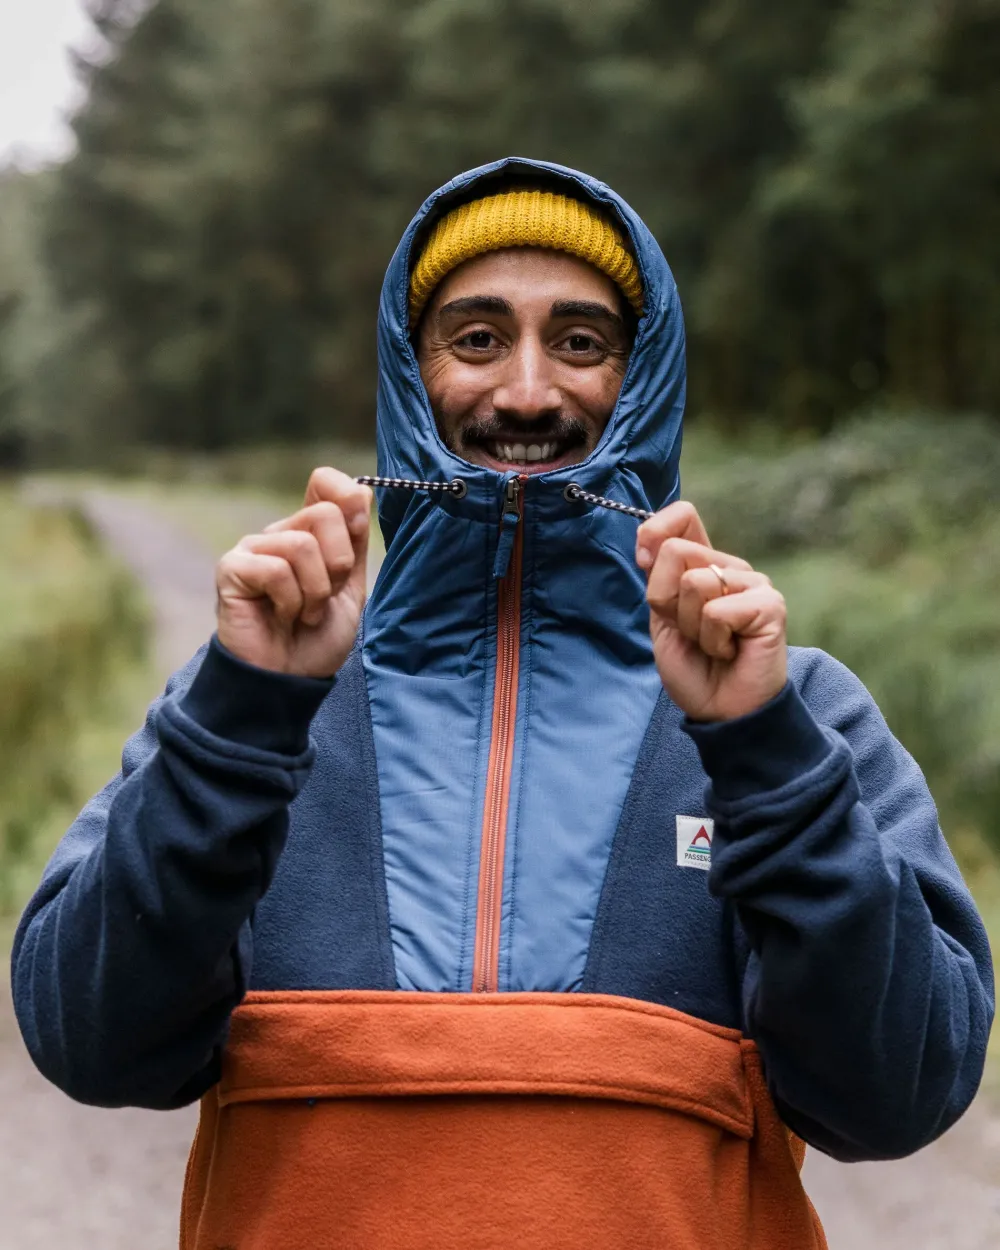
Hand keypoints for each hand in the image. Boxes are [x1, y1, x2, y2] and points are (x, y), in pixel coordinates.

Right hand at [215, 468, 371, 677]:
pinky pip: (277, 569)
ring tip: (304, 614)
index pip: (326, 482)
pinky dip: (291, 601)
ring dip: (316, 592)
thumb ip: (355, 541)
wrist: (290, 679)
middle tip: (325, 598)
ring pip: (302, 545)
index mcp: (308, 532)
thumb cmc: (318, 637)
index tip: (358, 528)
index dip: (347, 499)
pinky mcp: (232, 568)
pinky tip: (282, 616)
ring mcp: (253, 549)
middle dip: (339, 566)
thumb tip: (361, 491)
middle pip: (325, 515)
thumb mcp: (351, 587)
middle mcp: (279, 533)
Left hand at [636, 502, 786, 721]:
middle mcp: (731, 567)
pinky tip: (730, 652)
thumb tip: (648, 541)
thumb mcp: (662, 618)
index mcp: (704, 564)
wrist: (721, 710)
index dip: (655, 531)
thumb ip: (658, 577)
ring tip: (712, 644)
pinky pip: (716, 611)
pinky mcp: (770, 605)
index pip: (683, 516)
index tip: (644, 561)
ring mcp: (754, 584)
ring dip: (691, 626)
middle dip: (668, 603)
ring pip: (693, 583)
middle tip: (691, 633)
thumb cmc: (694, 667)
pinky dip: (712, 640)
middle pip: (675, 553)